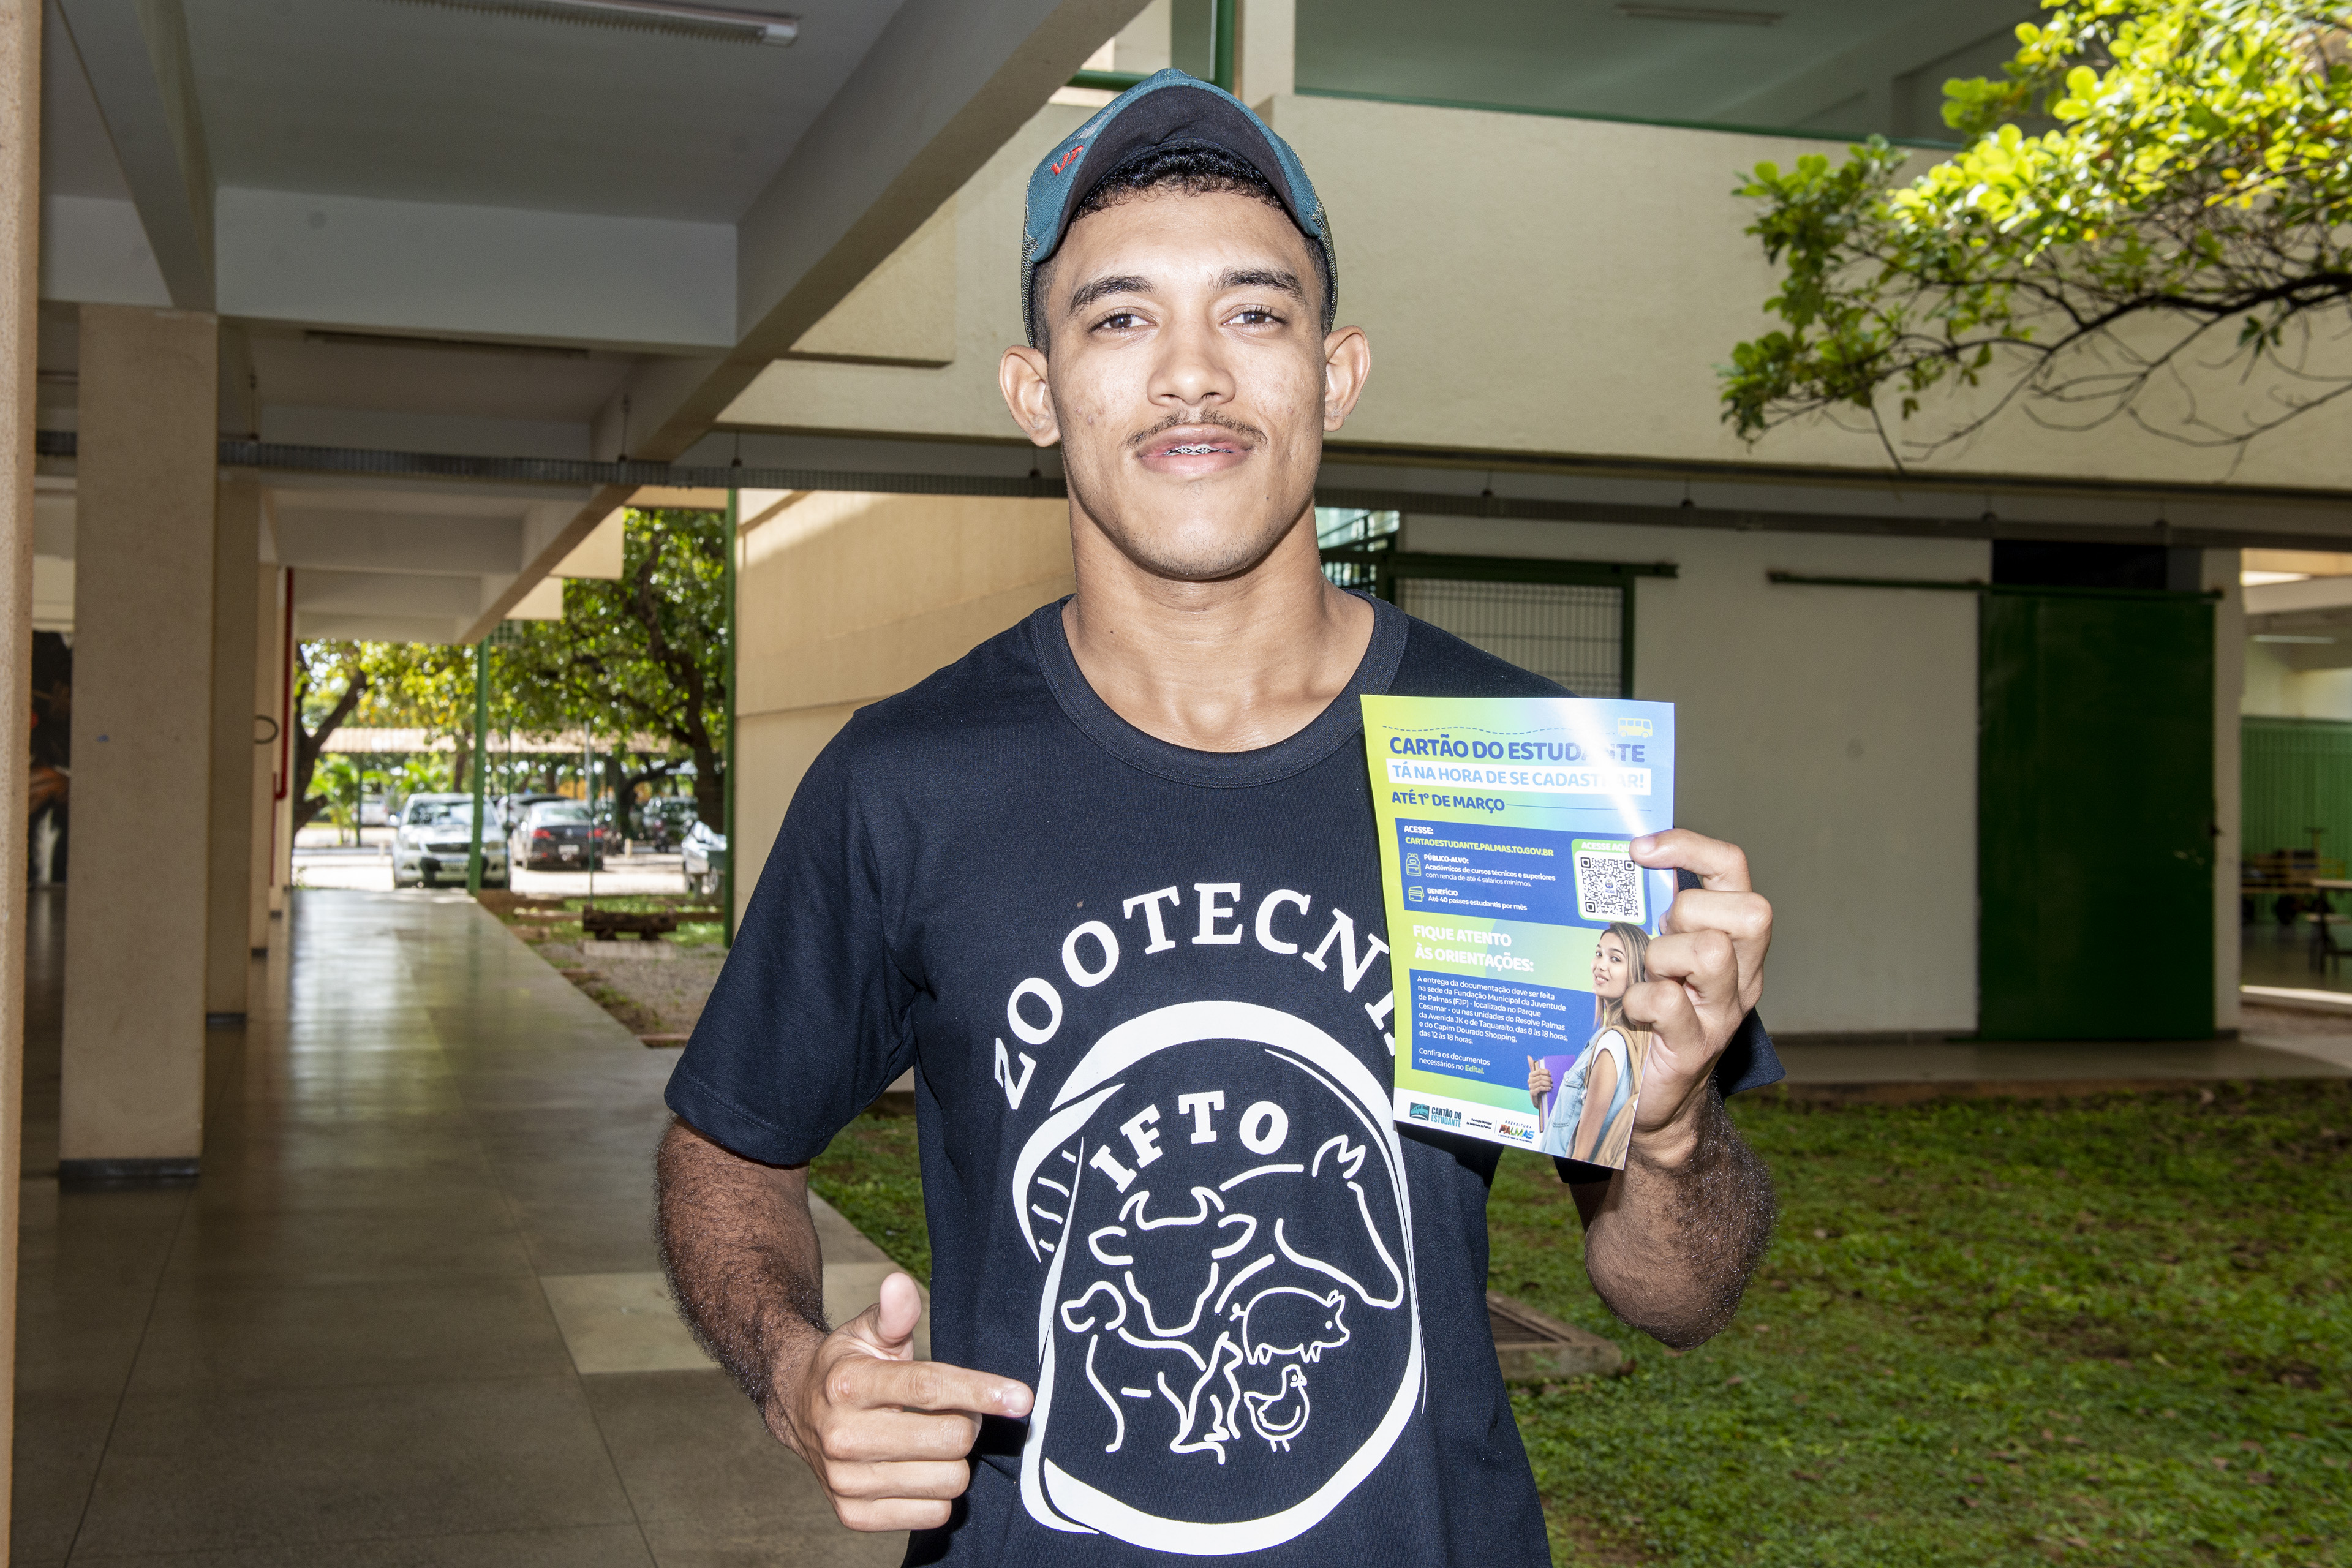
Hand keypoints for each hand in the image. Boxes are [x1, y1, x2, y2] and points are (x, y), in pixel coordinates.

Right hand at [771, 1271, 1033, 1530]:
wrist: (799, 1412)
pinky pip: (934, 1513)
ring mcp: (845, 1481)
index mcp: (848, 1384)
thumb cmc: (848, 1368)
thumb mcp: (867, 1332)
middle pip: (950, 1438)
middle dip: (967, 1422)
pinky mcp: (854, 1515)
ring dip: (956, 1460)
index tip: (1022, 1398)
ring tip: (932, 1439)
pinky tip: (919, 1469)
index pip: (927, 1388)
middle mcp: (842, 1435)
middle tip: (954, 1411)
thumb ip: (893, 1313)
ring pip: (949, 1479)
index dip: (980, 1391)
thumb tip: (899, 1284)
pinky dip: (939, 1493)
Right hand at [1526, 1055, 1552, 1100]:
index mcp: (1531, 1075)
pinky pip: (1539, 1088)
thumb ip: (1533, 1067)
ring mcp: (1530, 1087)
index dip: (1545, 1072)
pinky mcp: (1532, 1093)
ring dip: (1548, 1083)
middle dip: (1548, 1078)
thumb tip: (1528, 1056)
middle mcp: (1529, 1080)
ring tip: (1551, 1085)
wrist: (1540, 1100)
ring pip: (1540, 1082)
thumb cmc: (1540, 1087)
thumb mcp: (1538, 1077)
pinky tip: (1549, 1089)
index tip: (1550, 1074)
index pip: (1539, 1071)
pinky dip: (1546, 1088)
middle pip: (1540, 1076)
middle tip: (1552, 1081)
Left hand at [1620, 830, 1770, 1164]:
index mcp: (1731, 940)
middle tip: (1659, 937)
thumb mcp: (1655, 958)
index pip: (1733, 869)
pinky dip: (1639, 1000)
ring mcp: (1723, 1012)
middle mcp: (1741, 973)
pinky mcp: (1695, 1047)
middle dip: (1691, 912)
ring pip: (1711, 951)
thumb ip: (1649, 918)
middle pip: (1749, 909)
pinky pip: (1668, 1002)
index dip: (1691, 848)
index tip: (1641, 849)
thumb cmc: (1645, 1018)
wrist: (1651, 1104)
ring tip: (1646, 977)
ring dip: (1664, 956)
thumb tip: (1605, 867)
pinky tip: (1630, 1011)